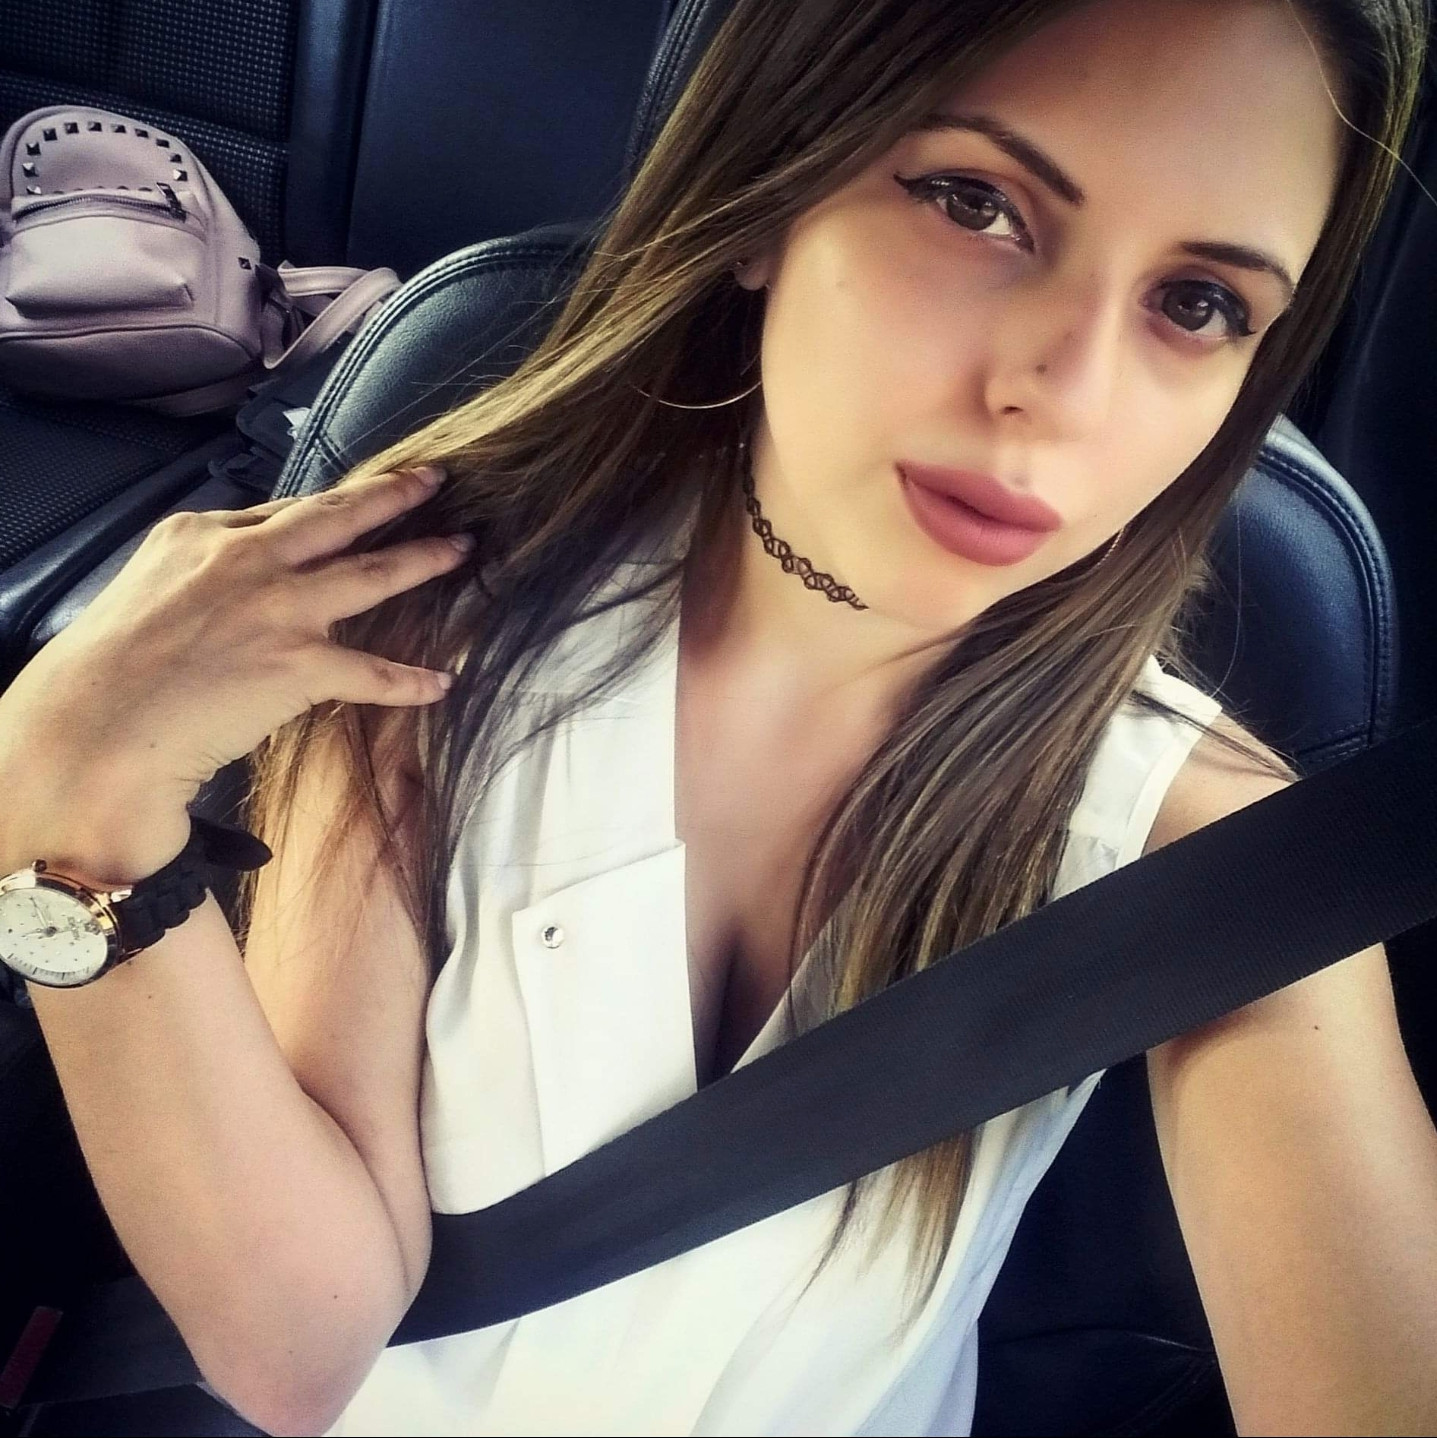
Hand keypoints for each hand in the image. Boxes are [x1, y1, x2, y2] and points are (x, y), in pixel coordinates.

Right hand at [0, 466, 469, 880]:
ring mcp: (277, 607)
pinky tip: (441, 681)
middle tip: (435, 479)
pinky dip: (409, 680)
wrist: (92, 728)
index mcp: (201, 534)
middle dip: (393, 493)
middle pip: (338, 516)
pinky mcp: (297, 663)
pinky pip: (372, 670)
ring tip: (464, 548)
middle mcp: (247, 558)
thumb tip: (236, 587)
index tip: (364, 495)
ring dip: (425, 558)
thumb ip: (201, 574)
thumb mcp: (147, 590)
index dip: (332, 505)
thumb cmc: (106, 671)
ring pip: (372, 572)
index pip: (282, 513)